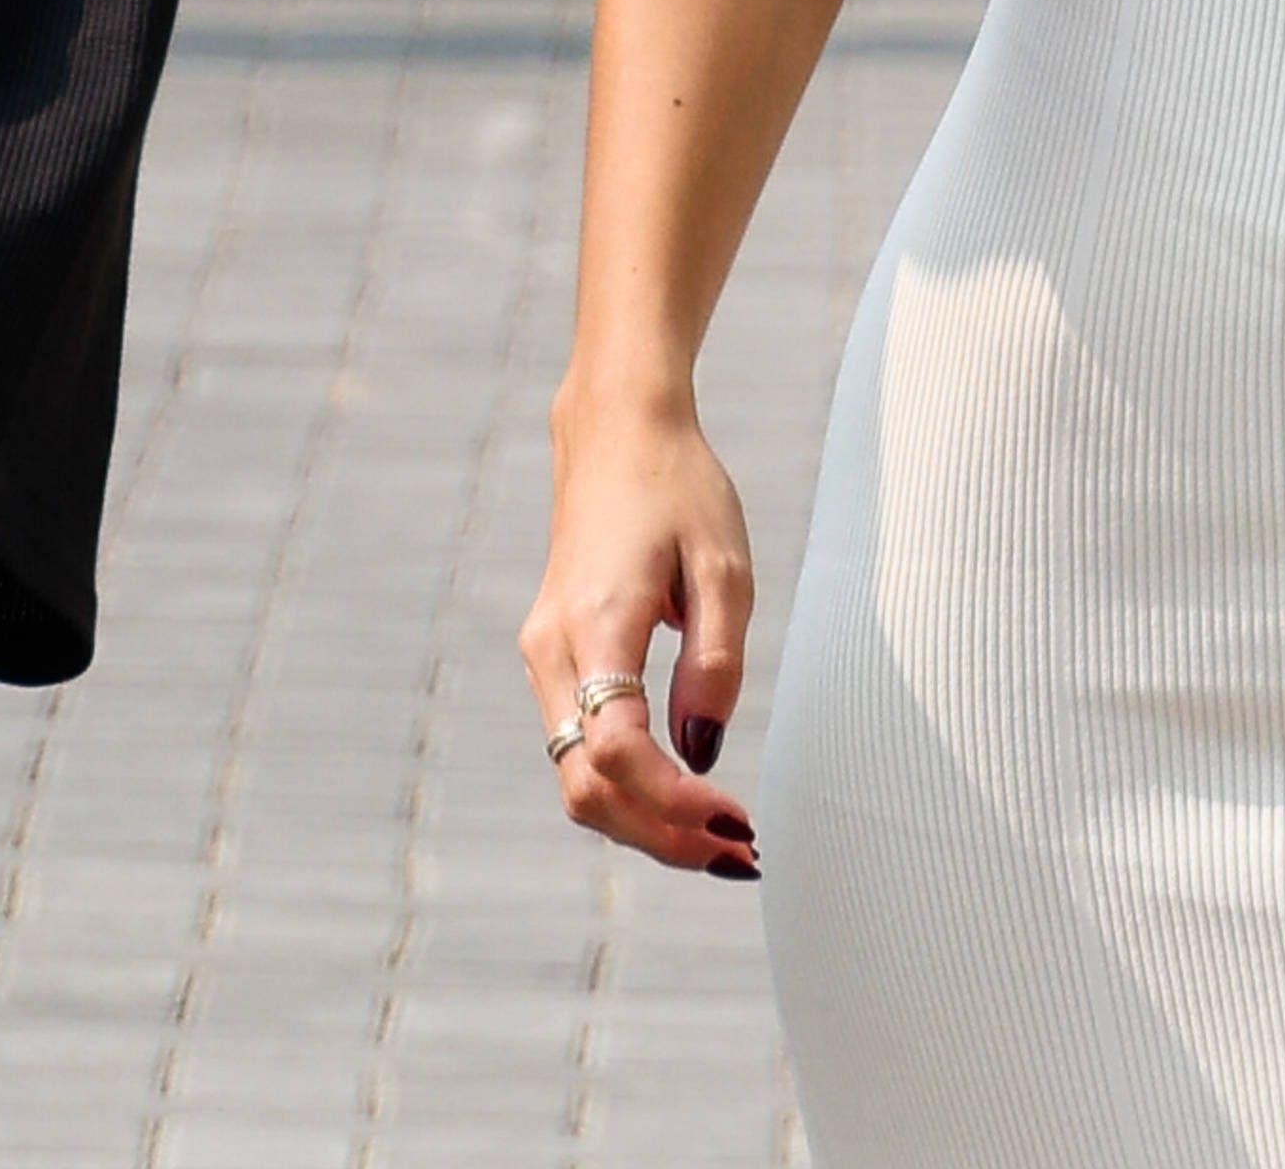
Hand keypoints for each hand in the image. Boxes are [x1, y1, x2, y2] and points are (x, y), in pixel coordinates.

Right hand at [522, 393, 765, 875]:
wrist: (615, 430)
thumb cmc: (679, 489)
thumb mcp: (724, 567)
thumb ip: (715, 663)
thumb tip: (706, 753)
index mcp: (596, 622)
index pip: (617, 750)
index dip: (674, 802)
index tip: (737, 820)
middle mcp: (553, 649)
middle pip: (584, 786)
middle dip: (660, 836)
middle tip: (740, 855)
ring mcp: (543, 656)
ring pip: (574, 777)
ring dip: (643, 824)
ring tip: (721, 839)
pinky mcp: (553, 658)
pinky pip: (577, 748)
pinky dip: (626, 790)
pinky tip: (684, 798)